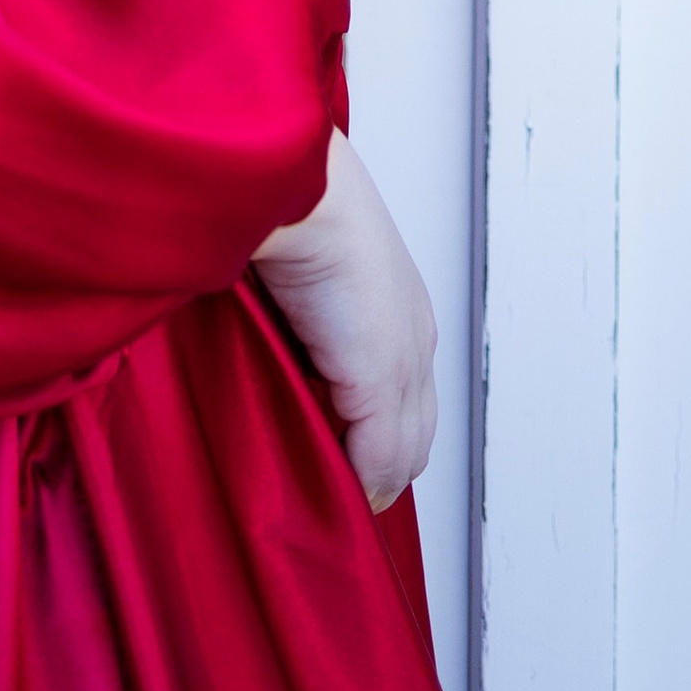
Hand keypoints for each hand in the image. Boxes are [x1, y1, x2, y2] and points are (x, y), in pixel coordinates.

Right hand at [251, 132, 437, 507]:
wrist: (291, 184)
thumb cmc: (282, 206)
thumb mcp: (297, 269)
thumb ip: (298, 317)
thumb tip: (276, 351)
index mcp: (396, 304)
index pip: (404, 393)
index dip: (376, 435)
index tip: (340, 461)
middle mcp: (412, 335)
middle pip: (414, 433)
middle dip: (380, 468)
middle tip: (334, 497)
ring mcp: (402, 359)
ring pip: (403, 452)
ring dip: (369, 481)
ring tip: (326, 505)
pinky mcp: (380, 377)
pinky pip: (378, 458)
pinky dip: (357, 485)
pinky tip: (326, 496)